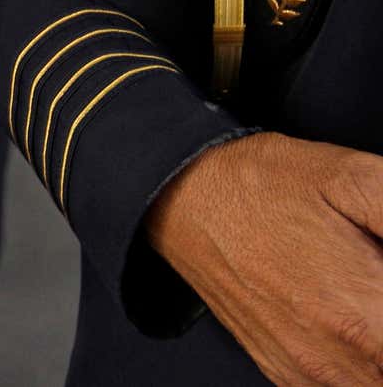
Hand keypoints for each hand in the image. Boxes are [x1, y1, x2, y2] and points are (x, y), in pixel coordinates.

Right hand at [147, 133, 382, 384]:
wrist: (180, 198)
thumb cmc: (262, 184)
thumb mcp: (354, 177)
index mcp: (361, 311)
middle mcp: (336, 356)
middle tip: (378, 287)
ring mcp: (308, 373)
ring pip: (375, 386)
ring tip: (373, 305)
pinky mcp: (287, 375)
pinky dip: (366, 366)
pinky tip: (364, 327)